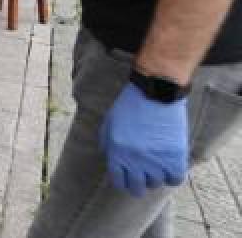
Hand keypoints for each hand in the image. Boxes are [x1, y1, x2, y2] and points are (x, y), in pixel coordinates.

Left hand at [99, 82, 188, 197]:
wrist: (155, 93)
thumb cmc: (130, 106)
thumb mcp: (109, 123)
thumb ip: (106, 144)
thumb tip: (109, 159)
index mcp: (116, 152)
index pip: (119, 182)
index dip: (124, 181)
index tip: (129, 178)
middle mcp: (134, 161)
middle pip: (137, 188)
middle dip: (139, 183)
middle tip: (143, 175)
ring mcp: (155, 160)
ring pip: (156, 184)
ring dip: (156, 176)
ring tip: (157, 164)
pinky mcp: (175, 157)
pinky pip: (175, 179)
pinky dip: (173, 175)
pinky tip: (170, 165)